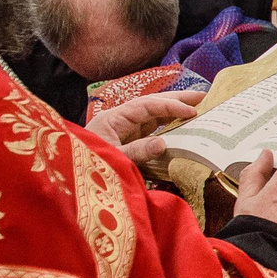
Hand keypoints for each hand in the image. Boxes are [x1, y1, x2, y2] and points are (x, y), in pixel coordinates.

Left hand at [88, 90, 203, 165]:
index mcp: (113, 119)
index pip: (146, 105)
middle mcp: (119, 121)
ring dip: (174, 110)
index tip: (193, 111)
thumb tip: (162, 143)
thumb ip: (136, 152)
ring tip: (198, 106)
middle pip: (151, 104)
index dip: (170, 106)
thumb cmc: (88, 169)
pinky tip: (182, 124)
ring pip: (153, 115)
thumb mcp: (113, 160)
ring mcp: (124, 131)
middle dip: (176, 98)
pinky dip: (167, 125)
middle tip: (204, 96)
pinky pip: (151, 129)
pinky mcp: (128, 142)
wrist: (72, 181)